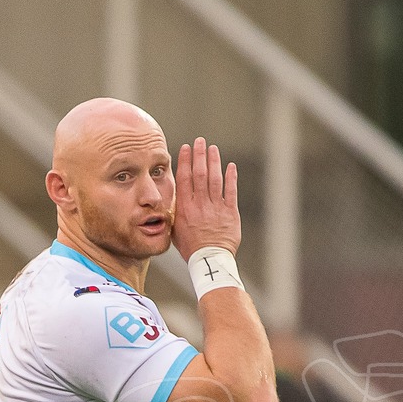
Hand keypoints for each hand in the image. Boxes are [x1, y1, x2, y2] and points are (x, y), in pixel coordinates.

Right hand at [170, 138, 240, 260]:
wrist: (209, 260)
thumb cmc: (191, 248)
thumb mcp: (175, 230)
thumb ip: (175, 213)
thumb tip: (171, 202)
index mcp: (185, 207)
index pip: (184, 178)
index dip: (185, 161)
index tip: (186, 148)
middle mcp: (200, 204)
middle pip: (200, 174)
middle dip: (199, 155)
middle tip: (200, 141)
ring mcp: (216, 207)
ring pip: (215, 179)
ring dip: (214, 162)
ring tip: (213, 149)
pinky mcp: (230, 213)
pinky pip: (231, 191)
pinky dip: (231, 178)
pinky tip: (231, 166)